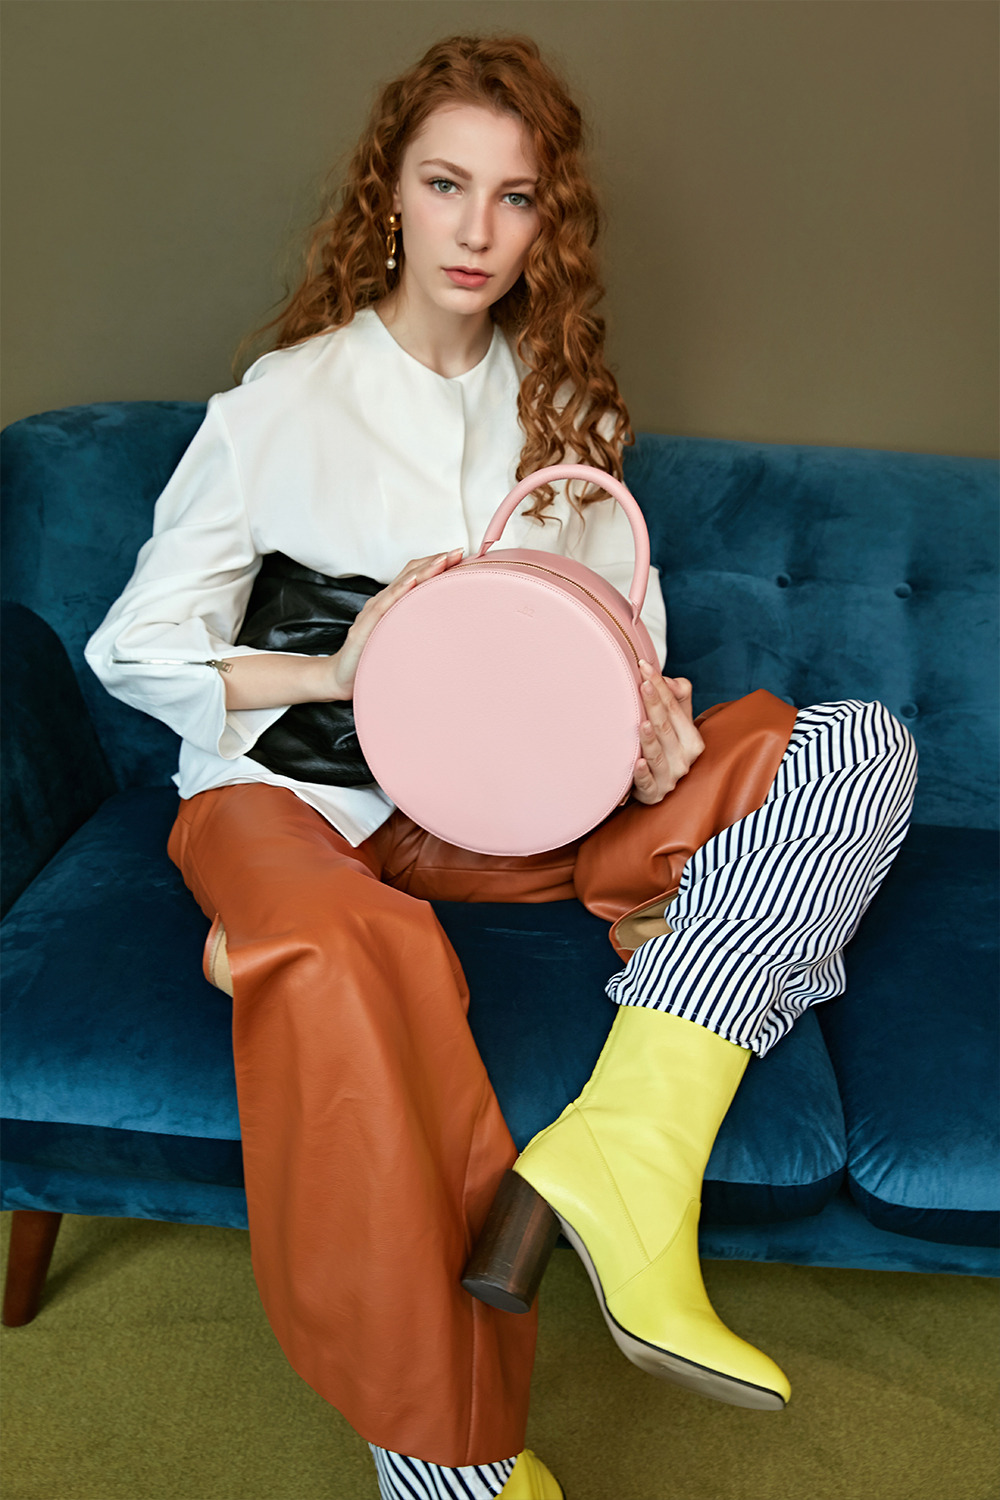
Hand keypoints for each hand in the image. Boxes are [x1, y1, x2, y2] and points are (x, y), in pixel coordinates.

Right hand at [327, 548, 464, 699]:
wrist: (340, 677)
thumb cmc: (371, 658)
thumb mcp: (398, 638)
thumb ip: (414, 626)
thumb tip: (445, 625)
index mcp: (392, 604)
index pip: (416, 577)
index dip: (436, 564)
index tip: (460, 557)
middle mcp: (382, 603)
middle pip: (411, 574)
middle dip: (436, 561)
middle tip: (458, 552)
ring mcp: (372, 613)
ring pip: (400, 586)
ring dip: (423, 571)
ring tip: (443, 560)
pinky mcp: (364, 628)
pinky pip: (383, 607)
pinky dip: (399, 592)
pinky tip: (412, 582)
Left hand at [631, 661, 704, 804]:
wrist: (657, 782)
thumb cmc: (666, 745)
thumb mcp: (677, 720)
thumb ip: (677, 696)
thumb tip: (669, 681)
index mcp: (693, 741)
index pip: (675, 708)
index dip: (660, 687)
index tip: (644, 667)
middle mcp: (684, 760)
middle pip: (666, 728)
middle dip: (654, 704)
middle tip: (642, 684)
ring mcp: (669, 778)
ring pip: (657, 755)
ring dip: (650, 739)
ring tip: (642, 723)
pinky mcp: (653, 793)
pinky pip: (647, 783)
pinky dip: (642, 773)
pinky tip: (637, 762)